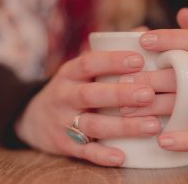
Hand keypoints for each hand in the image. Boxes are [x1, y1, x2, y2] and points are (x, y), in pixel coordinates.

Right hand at [15, 51, 160, 165]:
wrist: (35, 117)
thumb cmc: (72, 87)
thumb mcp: (82, 68)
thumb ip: (111, 52)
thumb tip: (144, 33)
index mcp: (70, 72)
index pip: (89, 62)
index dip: (113, 61)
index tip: (138, 60)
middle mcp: (64, 95)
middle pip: (91, 94)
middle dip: (120, 94)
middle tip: (148, 94)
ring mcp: (62, 121)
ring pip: (92, 124)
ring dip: (122, 126)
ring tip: (152, 125)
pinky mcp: (64, 144)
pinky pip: (84, 151)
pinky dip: (102, 154)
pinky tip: (122, 156)